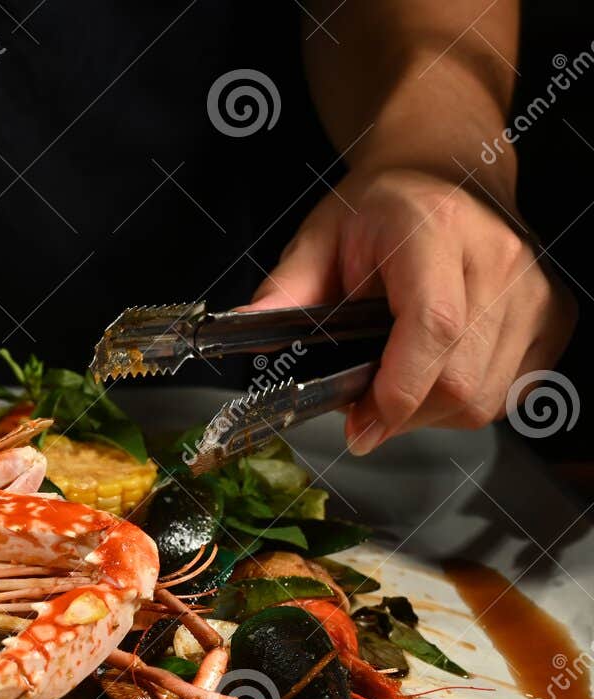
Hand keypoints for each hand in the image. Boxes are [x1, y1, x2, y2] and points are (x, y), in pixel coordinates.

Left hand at [250, 167, 575, 453]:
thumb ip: (285, 290)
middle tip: (362, 405)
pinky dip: (466, 402)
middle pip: (459, 380)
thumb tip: (243, 330)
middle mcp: (500, 258)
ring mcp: (537, 289)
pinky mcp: (555, 316)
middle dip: (401, 413)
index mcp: (437, 231)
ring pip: (485, 399)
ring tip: (397, 380)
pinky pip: (510, 394)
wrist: (445, 171)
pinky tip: (436, 372)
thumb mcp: (319, 237)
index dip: (397, 392)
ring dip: (431, 413)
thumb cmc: (380, 210)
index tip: (358, 426)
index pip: (434, 327)